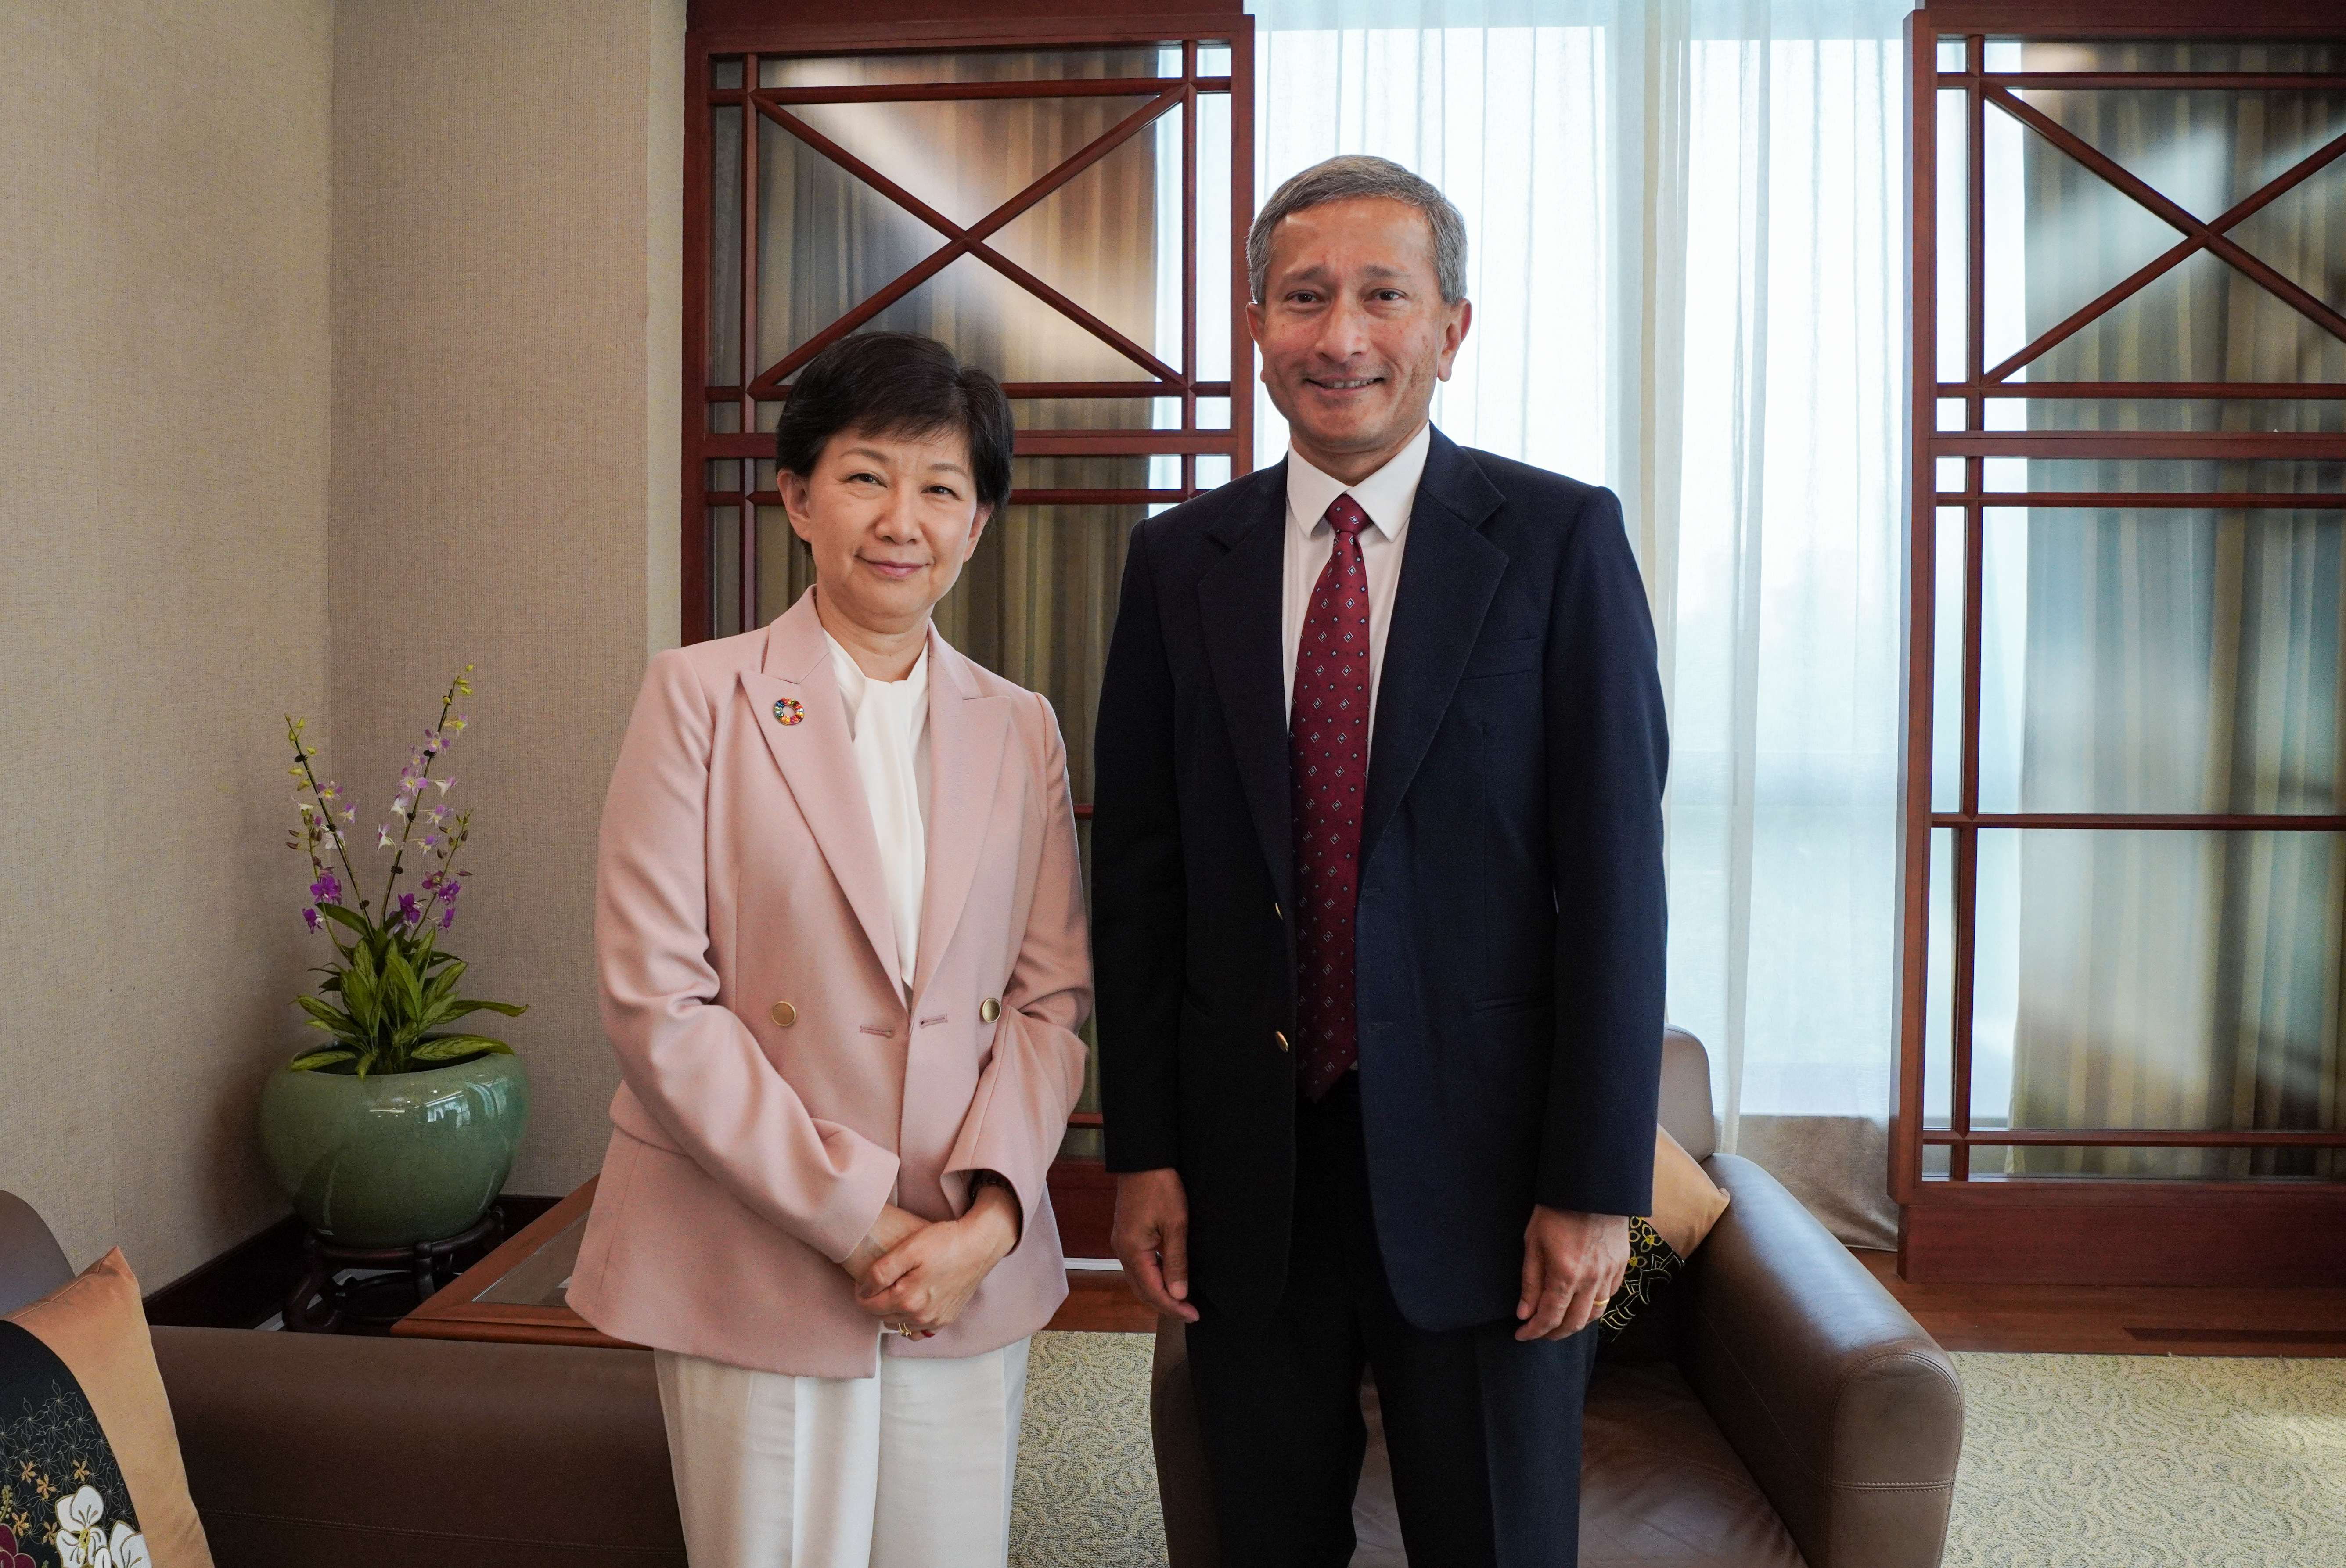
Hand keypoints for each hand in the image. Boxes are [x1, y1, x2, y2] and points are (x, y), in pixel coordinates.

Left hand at [854, 1186, 1019, 1335]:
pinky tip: (911, 1306)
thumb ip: (881, 1272)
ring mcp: (935, 1321)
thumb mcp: (908, 1249)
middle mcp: (920, 1316)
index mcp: (908, 1300)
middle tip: (878, 1282)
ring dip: (891, 1312)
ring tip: (894, 1291)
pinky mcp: (946, 1319)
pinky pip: (918, 1331)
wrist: (980, 1245)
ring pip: (899, 1325)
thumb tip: (863, 1291)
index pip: (869, 1306)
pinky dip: (909, 1322)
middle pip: (882, 1317)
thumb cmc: (945, 1242)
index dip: (861, 1292)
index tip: (862, 1279)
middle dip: (875, 1301)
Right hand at [1112, 1168, 1197, 1322]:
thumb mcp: (1176, 1224)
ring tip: (1182, 1300)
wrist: (1143, 1159)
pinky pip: (1139, 1265)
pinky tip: (1169, 1278)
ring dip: (1159, 1292)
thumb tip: (1178, 1294)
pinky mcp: (1126, 1235)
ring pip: (1139, 1279)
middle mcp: (1122, 1250)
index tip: (1193, 1315)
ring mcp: (1122, 1242)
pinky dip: (1154, 1277)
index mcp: (1132, 1250)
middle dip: (1165, 1304)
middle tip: (1190, 1313)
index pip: (1152, 1291)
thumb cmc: (1160, 1187)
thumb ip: (1176, 1262)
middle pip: (1142, 1290)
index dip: (1173, 1306)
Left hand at [1516, 1206, 1628, 1341]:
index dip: (1534, 1331)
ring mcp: (1609, 1273)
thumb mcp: (1533, 1242)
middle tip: (1539, 1333)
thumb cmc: (1555, 1209)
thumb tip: (1525, 1313)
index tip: (1521, 1335)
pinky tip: (1583, 1301)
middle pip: (1574, 1322)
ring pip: (1595, 1313)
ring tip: (1560, 1322)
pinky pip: (1610, 1295)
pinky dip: (1595, 1305)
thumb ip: (1530, 1281)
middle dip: (1554, 1333)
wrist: (1590, 1185)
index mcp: (1566, 1275)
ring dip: (1576, 1323)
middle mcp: (1591, 1280)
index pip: (1550, 1317)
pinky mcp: (1621, 1264)